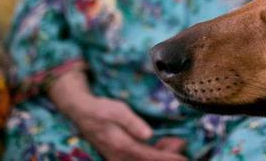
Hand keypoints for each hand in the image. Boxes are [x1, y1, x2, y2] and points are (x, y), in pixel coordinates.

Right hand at [68, 94, 187, 160]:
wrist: (82, 113)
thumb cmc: (101, 109)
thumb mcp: (117, 110)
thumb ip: (132, 123)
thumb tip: (148, 135)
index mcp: (122, 146)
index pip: (150, 156)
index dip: (168, 158)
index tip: (183, 157)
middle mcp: (121, 156)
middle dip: (167, 155)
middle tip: (181, 143)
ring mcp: (119, 158)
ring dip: (161, 154)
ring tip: (174, 142)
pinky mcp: (119, 156)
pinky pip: (139, 159)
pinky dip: (152, 153)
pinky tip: (160, 144)